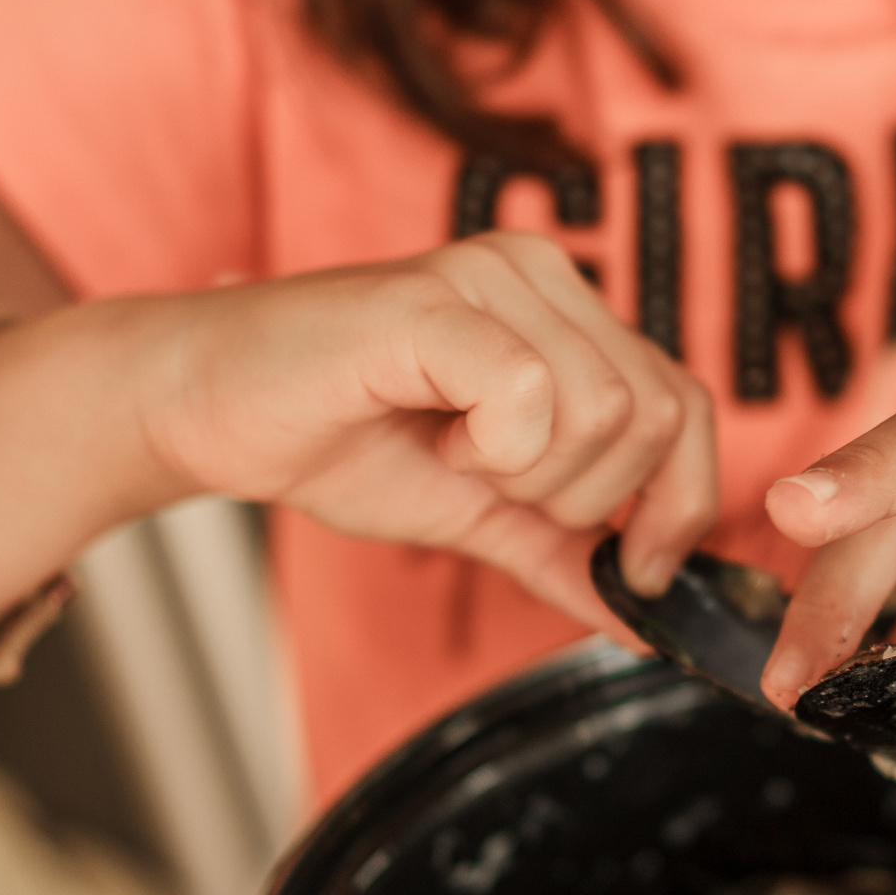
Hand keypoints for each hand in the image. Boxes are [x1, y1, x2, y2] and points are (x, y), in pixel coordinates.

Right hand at [134, 232, 715, 633]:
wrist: (209, 410)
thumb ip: (568, 553)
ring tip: (452, 451)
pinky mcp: (438, 300)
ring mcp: (491, 275)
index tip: (633, 568)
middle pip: (653, 415)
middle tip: (495, 487)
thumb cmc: (339, 440)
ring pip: (601, 409)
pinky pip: (528, 396)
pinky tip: (432, 436)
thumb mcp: (482, 512)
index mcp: (567, 309)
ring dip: (528, 474)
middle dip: (585, 497)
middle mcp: (541, 273)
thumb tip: (652, 621)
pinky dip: (489, 449)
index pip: (686, 404)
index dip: (682, 501)